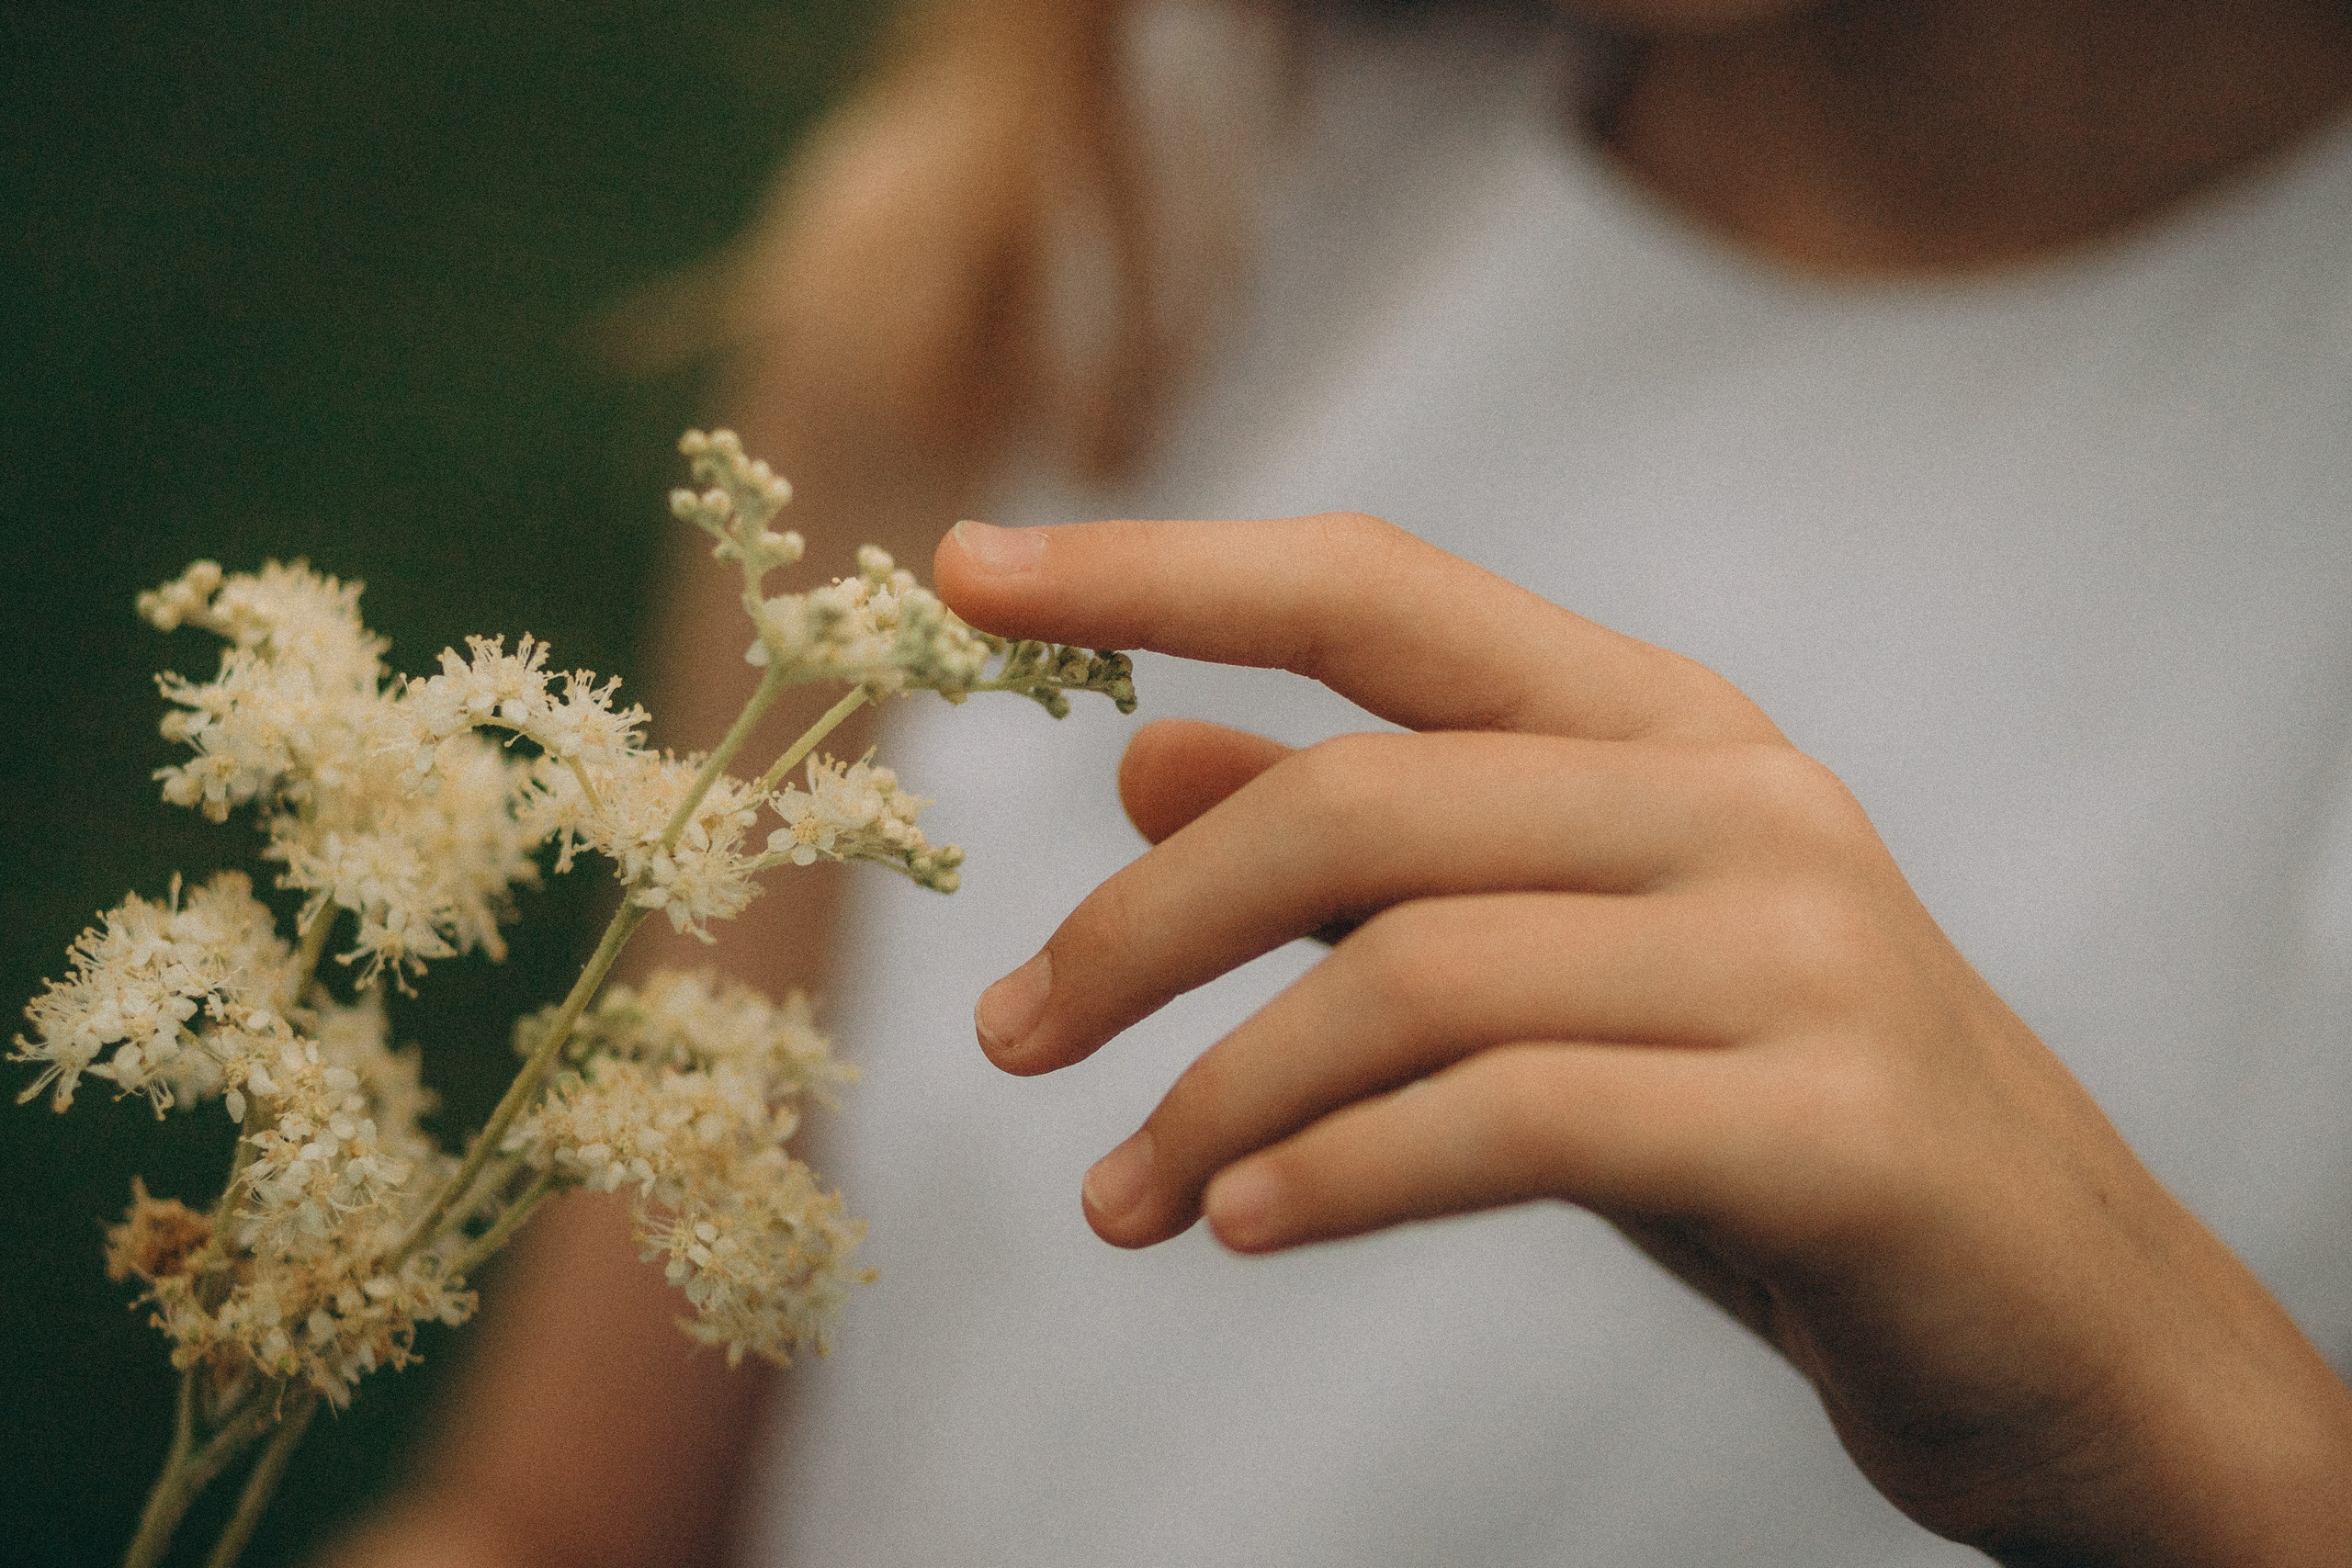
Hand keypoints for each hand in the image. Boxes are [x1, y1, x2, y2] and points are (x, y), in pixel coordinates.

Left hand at [935, 513, 2351, 1566]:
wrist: (2046, 1308)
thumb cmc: (1757, 1107)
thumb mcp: (1552, 960)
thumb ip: (1373, 854)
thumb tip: (1151, 762)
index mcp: (1660, 724)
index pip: (1377, 593)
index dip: (1164, 568)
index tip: (966, 575)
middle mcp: (1736, 801)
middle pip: (1359, 805)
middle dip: (1145, 930)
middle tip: (1009, 1042)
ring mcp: (1800, 953)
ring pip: (1416, 976)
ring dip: (1219, 1097)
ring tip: (1116, 1202)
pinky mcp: (1833, 1128)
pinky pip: (1517, 1119)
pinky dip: (1343, 1172)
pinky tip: (1238, 1224)